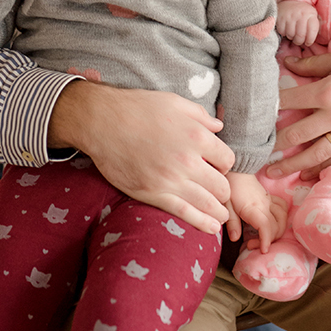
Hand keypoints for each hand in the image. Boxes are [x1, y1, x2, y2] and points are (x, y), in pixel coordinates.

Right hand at [49, 82, 234, 234]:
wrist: (102, 122)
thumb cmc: (138, 108)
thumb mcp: (174, 102)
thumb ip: (201, 115)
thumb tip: (219, 126)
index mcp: (196, 136)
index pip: (227, 160)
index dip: (224, 164)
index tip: (217, 165)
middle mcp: (188, 161)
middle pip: (221, 186)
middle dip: (223, 189)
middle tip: (218, 189)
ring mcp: (170, 180)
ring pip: (208, 204)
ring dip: (218, 210)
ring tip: (221, 214)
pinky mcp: (153, 194)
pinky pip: (185, 213)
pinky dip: (202, 223)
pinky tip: (212, 227)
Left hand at [226, 172, 287, 251]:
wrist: (237, 168)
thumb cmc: (230, 186)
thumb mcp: (226, 205)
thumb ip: (232, 222)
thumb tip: (235, 239)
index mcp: (253, 208)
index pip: (266, 226)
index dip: (266, 240)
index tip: (263, 251)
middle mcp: (265, 205)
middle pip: (276, 226)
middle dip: (269, 240)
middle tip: (252, 245)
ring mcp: (269, 201)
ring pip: (283, 218)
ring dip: (277, 231)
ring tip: (264, 237)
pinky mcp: (270, 197)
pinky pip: (282, 208)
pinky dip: (281, 218)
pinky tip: (273, 223)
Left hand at [266, 28, 330, 180]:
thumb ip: (312, 64)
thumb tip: (288, 62)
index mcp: (327, 92)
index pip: (288, 102)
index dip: (268, 108)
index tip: (251, 115)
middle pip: (296, 134)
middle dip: (273, 145)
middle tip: (253, 153)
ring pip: (315, 153)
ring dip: (292, 165)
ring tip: (272, 173)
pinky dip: (322, 168)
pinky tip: (307, 175)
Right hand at [276, 0, 319, 45]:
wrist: (288, 1)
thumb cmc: (302, 13)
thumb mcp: (311, 16)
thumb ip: (314, 27)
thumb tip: (313, 41)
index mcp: (311, 14)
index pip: (312, 32)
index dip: (310, 40)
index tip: (307, 42)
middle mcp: (301, 14)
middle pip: (300, 36)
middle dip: (299, 41)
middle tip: (298, 40)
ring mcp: (290, 16)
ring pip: (290, 35)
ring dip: (291, 37)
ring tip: (292, 33)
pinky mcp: (281, 17)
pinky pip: (282, 32)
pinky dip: (283, 33)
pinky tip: (286, 28)